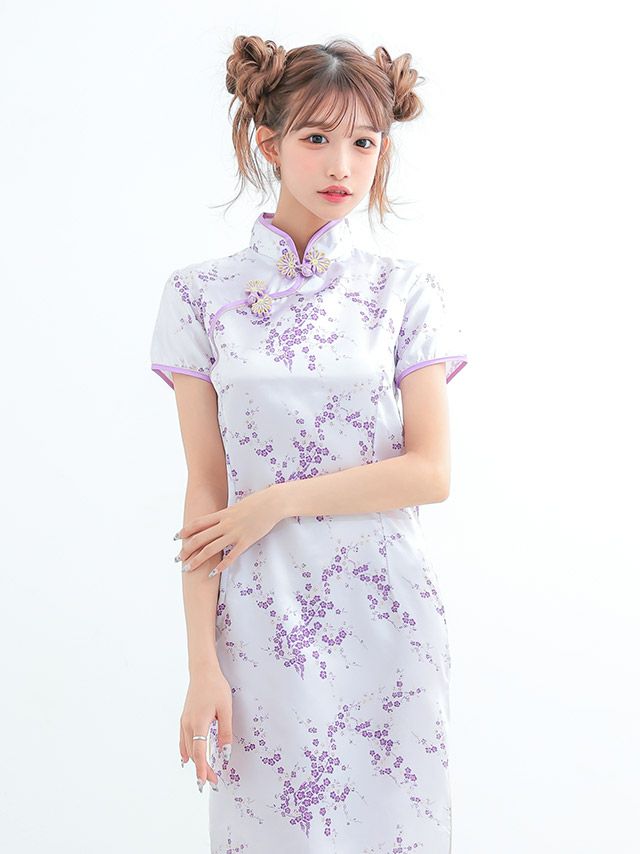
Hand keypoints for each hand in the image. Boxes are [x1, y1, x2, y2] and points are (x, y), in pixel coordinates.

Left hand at [176, 484, 283, 573]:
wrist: (273, 502)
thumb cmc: (258, 502)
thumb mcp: (238, 506)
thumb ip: (227, 514)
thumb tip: (220, 520)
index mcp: (222, 514)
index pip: (198, 523)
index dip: (185, 530)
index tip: (176, 537)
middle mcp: (225, 524)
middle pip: (200, 538)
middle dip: (186, 549)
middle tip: (178, 558)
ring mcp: (235, 533)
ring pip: (211, 549)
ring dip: (197, 560)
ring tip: (188, 569)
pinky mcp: (246, 541)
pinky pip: (230, 556)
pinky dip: (221, 566)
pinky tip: (212, 573)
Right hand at [180, 668, 232, 792]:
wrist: (203, 671)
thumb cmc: (216, 688)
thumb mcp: (226, 709)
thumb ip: (225, 732)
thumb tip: (225, 753)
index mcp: (199, 723)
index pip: (200, 752)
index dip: (203, 769)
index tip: (206, 782)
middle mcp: (188, 725)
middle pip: (194, 753)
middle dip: (202, 768)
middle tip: (213, 781)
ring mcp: (184, 721)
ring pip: (188, 748)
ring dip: (195, 762)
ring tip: (203, 773)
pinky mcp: (184, 718)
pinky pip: (183, 740)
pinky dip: (186, 751)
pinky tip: (186, 759)